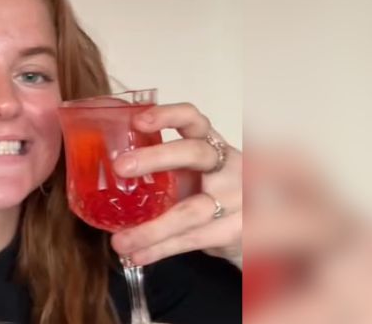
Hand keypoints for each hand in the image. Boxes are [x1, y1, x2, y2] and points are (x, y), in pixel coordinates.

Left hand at [109, 103, 241, 264]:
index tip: (137, 120)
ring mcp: (237, 199)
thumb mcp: (198, 174)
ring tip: (119, 241)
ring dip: (151, 228)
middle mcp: (228, 166)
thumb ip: (165, 168)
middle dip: (157, 157)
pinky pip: (192, 240)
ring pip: (191, 211)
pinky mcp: (236, 230)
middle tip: (120, 167)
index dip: (168, 115)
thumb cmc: (215, 194)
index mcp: (212, 146)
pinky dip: (161, 250)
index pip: (194, 121)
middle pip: (195, 153)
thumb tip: (105, 169)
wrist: (266, 226)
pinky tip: (137, 256)